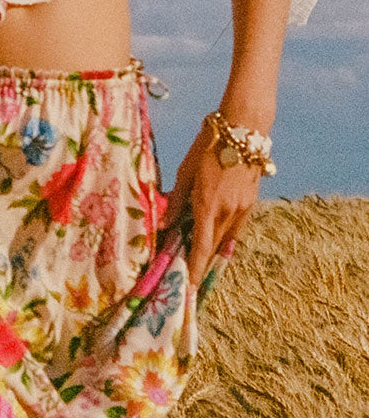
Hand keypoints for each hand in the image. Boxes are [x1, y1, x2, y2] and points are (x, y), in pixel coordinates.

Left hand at [163, 118, 259, 285]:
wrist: (242, 130)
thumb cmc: (207, 146)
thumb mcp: (186, 171)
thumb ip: (176, 200)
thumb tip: (165, 223)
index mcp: (208, 204)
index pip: (201, 246)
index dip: (195, 269)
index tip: (191, 287)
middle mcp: (228, 211)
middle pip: (214, 246)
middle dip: (202, 260)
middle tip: (189, 271)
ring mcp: (243, 208)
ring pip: (227, 238)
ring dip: (214, 247)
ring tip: (200, 254)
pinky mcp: (251, 202)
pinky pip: (237, 227)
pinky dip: (226, 234)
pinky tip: (217, 233)